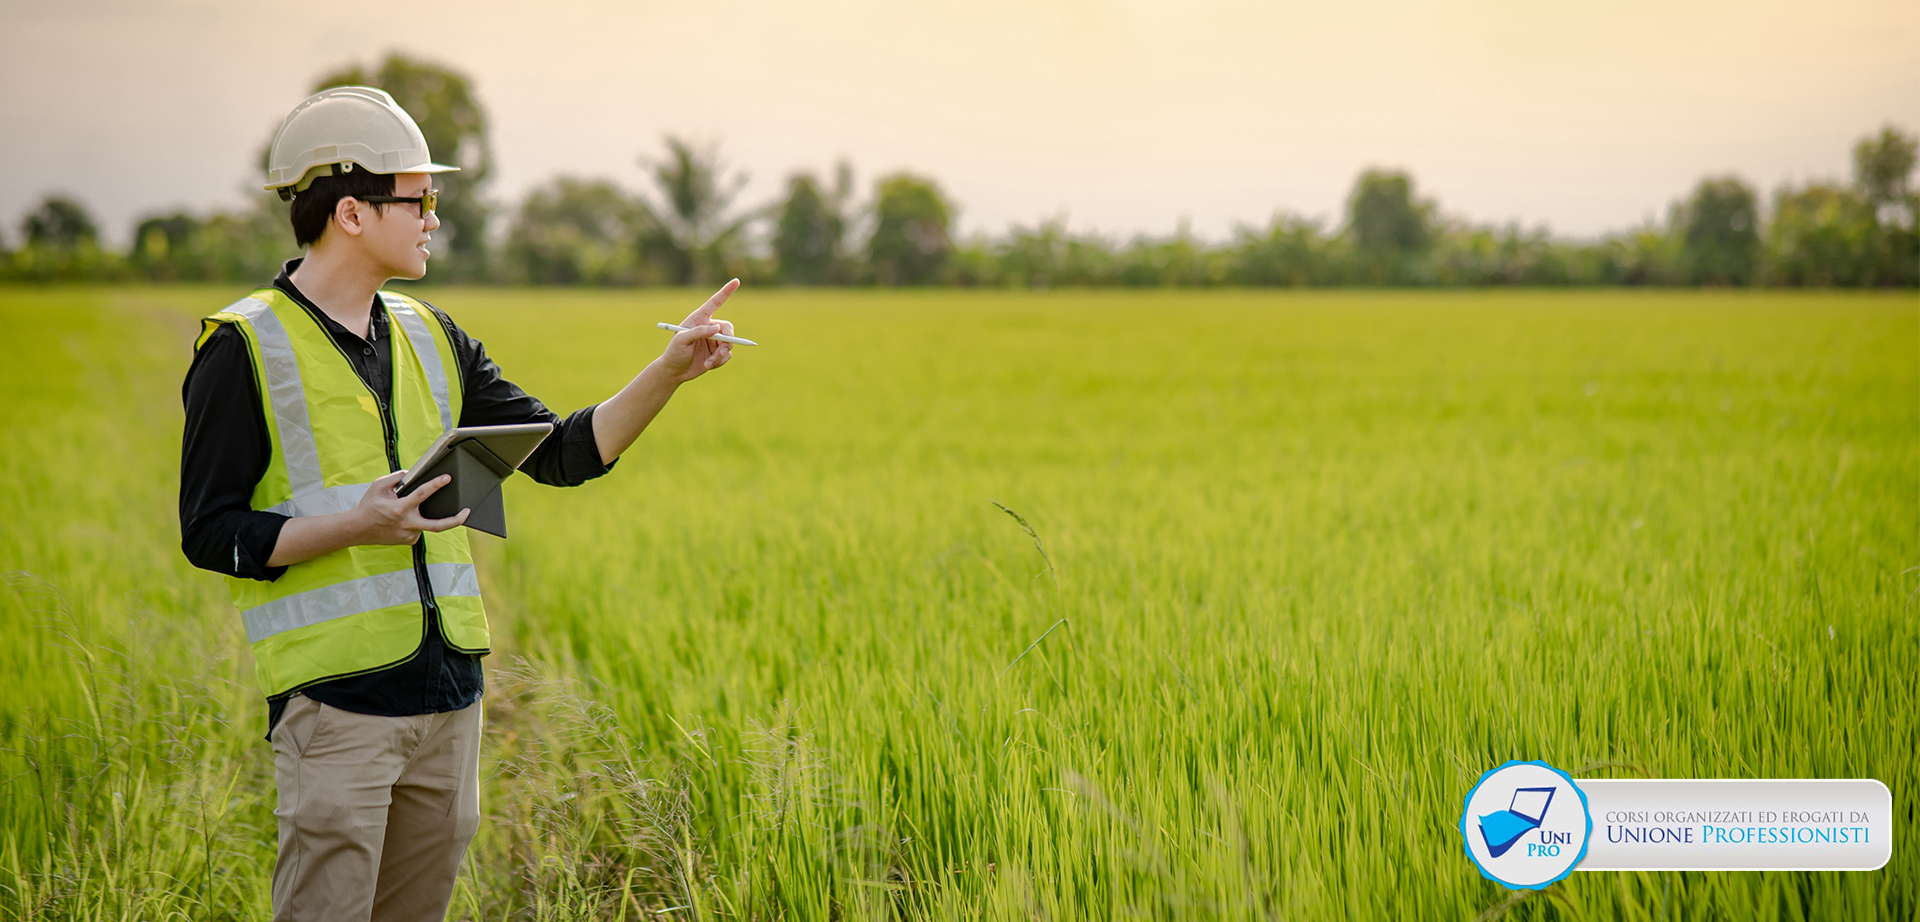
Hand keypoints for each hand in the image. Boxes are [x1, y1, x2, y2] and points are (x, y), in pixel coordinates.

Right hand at [349, 470, 468, 545]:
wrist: (357, 529)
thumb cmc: (368, 506)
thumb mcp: (378, 486)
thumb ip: (396, 477)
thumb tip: (412, 474)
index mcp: (400, 508)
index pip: (422, 495)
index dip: (436, 485)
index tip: (447, 478)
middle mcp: (407, 524)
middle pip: (438, 525)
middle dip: (456, 520)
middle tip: (467, 511)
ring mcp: (409, 534)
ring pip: (425, 522)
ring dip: (422, 514)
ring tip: (404, 511)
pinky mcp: (409, 541)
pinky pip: (419, 528)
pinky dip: (415, 521)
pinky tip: (402, 520)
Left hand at [657, 279, 738, 383]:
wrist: (675, 371)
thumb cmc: (674, 352)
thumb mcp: (682, 340)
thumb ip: (699, 332)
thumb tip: (717, 328)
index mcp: (699, 318)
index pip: (715, 302)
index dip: (726, 292)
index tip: (736, 281)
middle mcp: (708, 327)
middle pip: (727, 328)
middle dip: (728, 339)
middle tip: (724, 349)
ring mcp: (714, 341)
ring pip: (729, 344)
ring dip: (721, 354)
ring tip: (710, 363)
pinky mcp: (717, 353)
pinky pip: (727, 355)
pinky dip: (720, 361)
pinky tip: (708, 365)